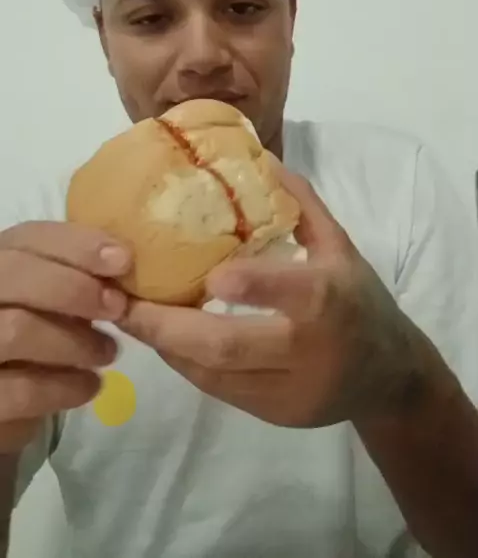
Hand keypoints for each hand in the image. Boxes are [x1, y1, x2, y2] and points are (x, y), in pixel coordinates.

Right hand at [0, 221, 130, 452]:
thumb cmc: (35, 341)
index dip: (76, 244)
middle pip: (15, 274)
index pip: (28, 237)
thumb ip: (72, 276)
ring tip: (107, 352)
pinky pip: (24, 389)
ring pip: (17, 330)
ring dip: (77, 341)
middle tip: (117, 306)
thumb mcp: (47, 298)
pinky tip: (90, 386)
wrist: (7, 399)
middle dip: (74, 288)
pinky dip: (66, 386)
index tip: (123, 259)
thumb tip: (122, 262)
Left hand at [120, 167, 423, 427]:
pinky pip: (219, 391)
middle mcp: (309, 351)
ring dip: (166, 345)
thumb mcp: (341, 246)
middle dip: (168, 327)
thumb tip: (259, 159)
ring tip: (127, 317)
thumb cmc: (361, 300)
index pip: (294, 294)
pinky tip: (162, 339)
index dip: (253, 286)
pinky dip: (185, 364)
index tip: (208, 276)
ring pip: (214, 375)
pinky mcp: (274, 415)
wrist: (389, 377)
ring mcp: (289, 391)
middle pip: (231, 347)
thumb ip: (303, 206)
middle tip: (121, 302)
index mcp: (331, 300)